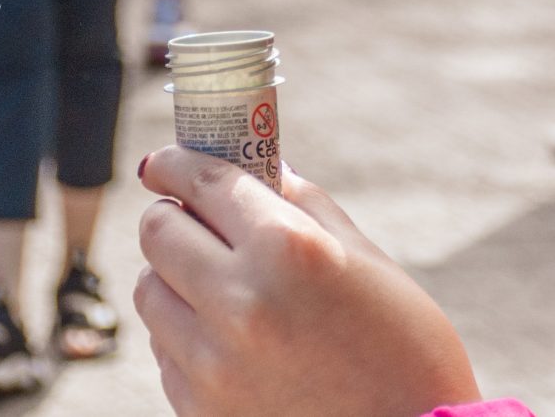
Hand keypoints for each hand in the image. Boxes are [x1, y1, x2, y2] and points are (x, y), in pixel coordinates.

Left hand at [137, 149, 478, 416]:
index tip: (163, 162)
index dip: (175, 163)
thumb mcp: (366, 259)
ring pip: (149, 291)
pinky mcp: (199, 410)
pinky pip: (164, 350)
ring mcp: (213, 364)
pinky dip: (183, 331)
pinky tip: (228, 336)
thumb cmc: (405, 346)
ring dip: (172, 275)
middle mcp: (240, 302)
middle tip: (192, 218)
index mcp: (288, 249)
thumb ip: (303, 206)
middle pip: (158, 233)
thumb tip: (258, 168)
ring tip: (213, 282)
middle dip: (171, 216)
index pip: (202, 182)